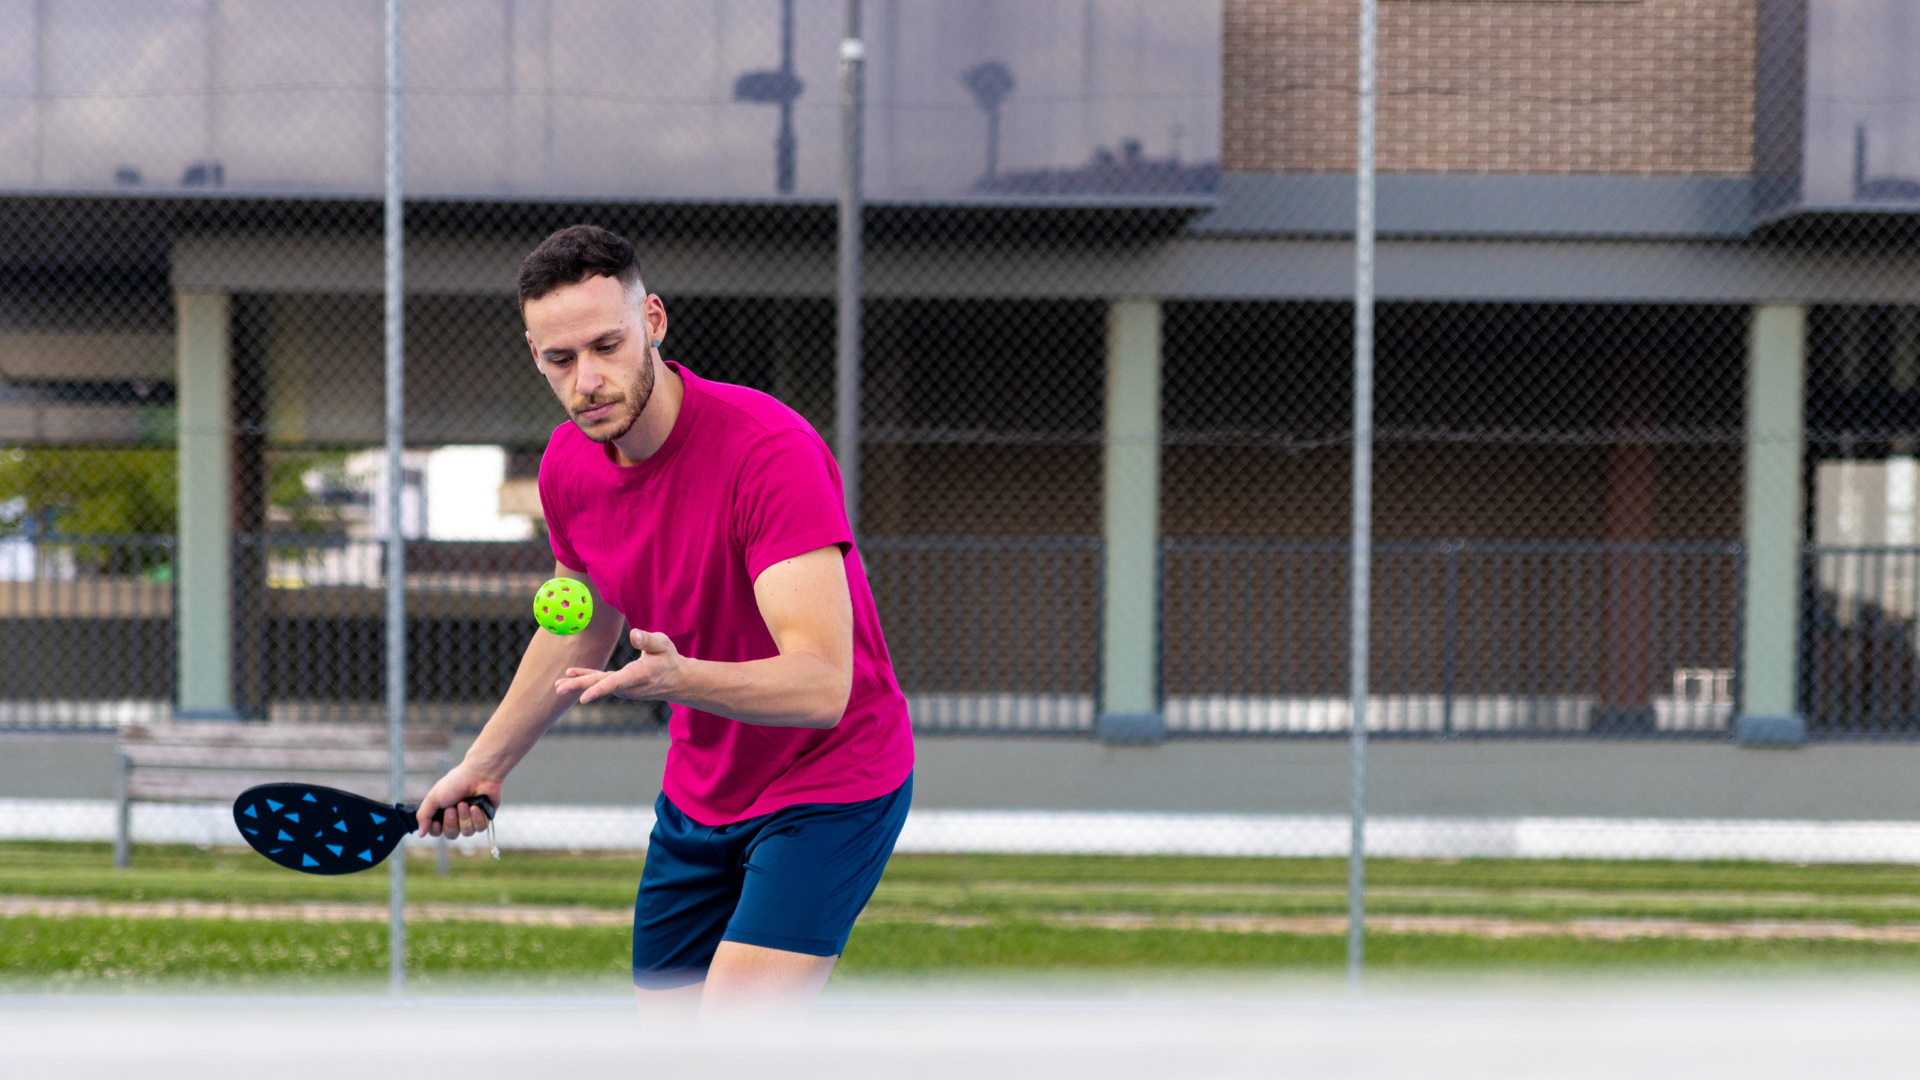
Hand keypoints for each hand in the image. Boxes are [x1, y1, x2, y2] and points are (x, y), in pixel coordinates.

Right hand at [415, 762, 501, 838]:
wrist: (479, 774)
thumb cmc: (456, 782)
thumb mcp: (433, 797)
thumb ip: (423, 816)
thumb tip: (420, 834)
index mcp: (443, 811)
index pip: (437, 831)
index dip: (436, 830)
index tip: (437, 823)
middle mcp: (457, 816)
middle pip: (451, 834)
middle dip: (451, 822)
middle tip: (452, 809)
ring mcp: (472, 818)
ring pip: (467, 832)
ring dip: (464, 818)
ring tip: (465, 804)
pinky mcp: (485, 817)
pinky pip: (480, 828)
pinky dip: (477, 818)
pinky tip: (476, 807)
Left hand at [556, 629, 685, 704]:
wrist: (676, 681)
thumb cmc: (669, 659)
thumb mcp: (664, 645)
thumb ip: (648, 640)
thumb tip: (633, 634)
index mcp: (640, 675)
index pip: (616, 683)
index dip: (599, 689)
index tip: (583, 698)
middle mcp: (629, 686)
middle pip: (601, 686)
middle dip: (579, 687)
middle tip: (558, 689)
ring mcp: (624, 688)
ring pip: (598, 685)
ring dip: (577, 685)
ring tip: (557, 686)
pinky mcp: (620, 686)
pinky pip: (600, 683)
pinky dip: (586, 679)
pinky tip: (571, 675)